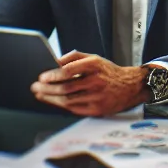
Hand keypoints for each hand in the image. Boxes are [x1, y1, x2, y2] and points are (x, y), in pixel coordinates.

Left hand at [31, 51, 147, 115]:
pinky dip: (62, 105)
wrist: (131, 86)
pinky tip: (54, 101)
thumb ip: (74, 57)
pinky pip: (74, 109)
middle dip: (47, 89)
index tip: (42, 77)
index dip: (53, 75)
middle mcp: (97, 81)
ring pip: (68, 100)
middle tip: (35, 88)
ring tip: (41, 95)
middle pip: (65, 88)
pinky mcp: (98, 109)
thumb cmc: (109, 72)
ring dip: (51, 98)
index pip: (69, 70)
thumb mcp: (95, 58)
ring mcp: (97, 97)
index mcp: (95, 65)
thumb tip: (54, 62)